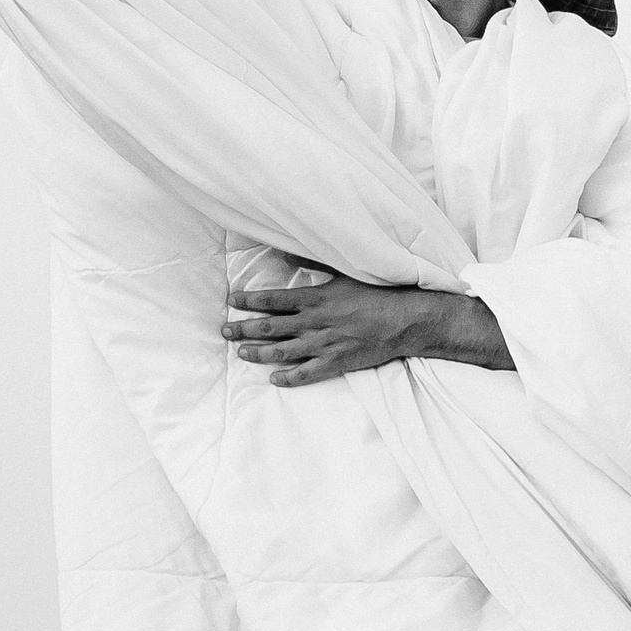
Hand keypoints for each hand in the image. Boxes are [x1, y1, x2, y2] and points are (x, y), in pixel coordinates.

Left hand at [222, 274, 434, 387]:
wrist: (406, 319)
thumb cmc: (378, 292)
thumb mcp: (344, 271)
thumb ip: (312, 260)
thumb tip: (284, 250)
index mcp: (315, 298)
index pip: (272, 300)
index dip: (249, 301)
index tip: (231, 301)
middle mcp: (314, 322)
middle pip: (270, 327)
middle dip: (243, 329)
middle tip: (224, 331)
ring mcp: (324, 345)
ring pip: (281, 352)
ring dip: (258, 353)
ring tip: (241, 353)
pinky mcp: (336, 363)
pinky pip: (305, 374)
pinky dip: (288, 377)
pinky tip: (273, 379)